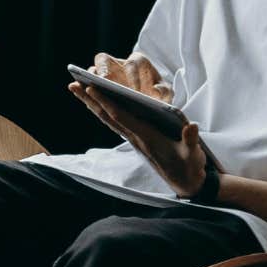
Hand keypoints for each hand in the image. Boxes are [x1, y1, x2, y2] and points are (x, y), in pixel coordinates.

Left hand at [68, 82, 210, 197]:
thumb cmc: (189, 165)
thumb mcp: (193, 154)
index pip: (121, 117)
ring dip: (91, 104)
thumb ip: (192, 140)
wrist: (186, 183)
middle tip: (73, 83)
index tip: (92, 88)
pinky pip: (115, 123)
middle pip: (107, 116)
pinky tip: (95, 103)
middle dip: (90, 99)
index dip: (106, 102)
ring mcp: (134, 139)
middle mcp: (135, 138)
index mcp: (147, 137)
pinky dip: (103, 111)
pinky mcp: (136, 140)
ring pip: (108, 119)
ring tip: (77, 88)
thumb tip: (192, 126)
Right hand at [89, 52, 173, 101]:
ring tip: (89, 90)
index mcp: (138, 62)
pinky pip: (89, 86)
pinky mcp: (98, 86)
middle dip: (103, 70)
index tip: (134, 92)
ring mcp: (105, 74)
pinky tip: (86, 98)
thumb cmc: (158, 95)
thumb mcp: (166, 94)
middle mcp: (118, 64)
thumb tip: (155, 91)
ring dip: (90, 79)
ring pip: (93, 71)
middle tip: (104, 82)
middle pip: (105, 60)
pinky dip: (85, 90)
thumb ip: (164, 92)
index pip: (133, 63)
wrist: (150, 102)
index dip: (133, 76)